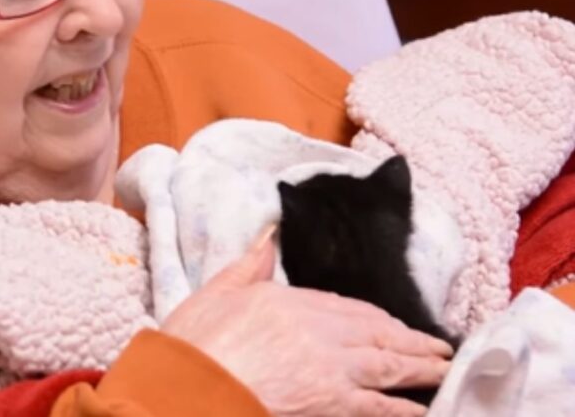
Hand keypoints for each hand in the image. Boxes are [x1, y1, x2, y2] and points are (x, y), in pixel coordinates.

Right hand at [161, 229, 452, 416]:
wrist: (191, 391)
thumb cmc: (196, 347)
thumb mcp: (215, 293)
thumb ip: (249, 265)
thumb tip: (269, 234)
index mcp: (291, 301)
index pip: (345, 305)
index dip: (374, 317)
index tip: (391, 323)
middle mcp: (319, 332)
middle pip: (376, 332)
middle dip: (411, 340)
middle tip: (440, 346)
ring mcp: (331, 370)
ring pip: (388, 365)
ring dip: (420, 367)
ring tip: (444, 369)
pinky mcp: (333, 404)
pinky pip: (380, 405)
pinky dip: (405, 406)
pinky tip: (423, 408)